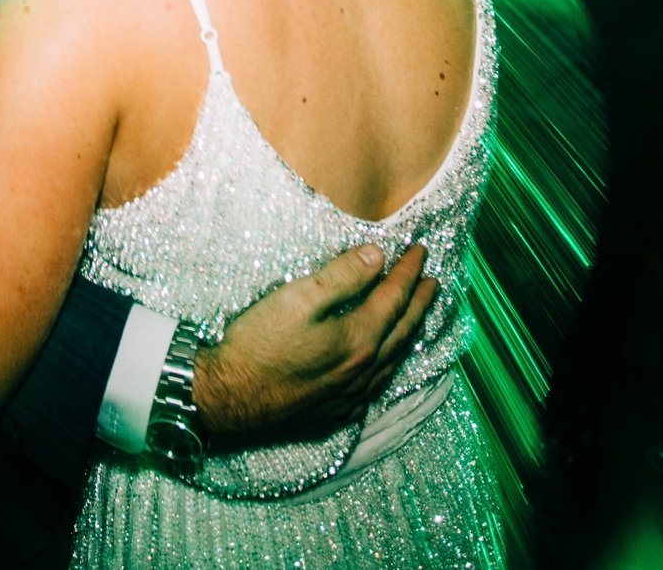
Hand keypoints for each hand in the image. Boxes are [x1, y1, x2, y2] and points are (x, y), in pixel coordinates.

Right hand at [194, 243, 437, 438]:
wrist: (228, 397)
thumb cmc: (258, 343)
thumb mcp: (297, 297)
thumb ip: (342, 276)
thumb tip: (378, 255)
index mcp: (358, 339)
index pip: (394, 298)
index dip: (408, 272)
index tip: (420, 251)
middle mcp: (364, 370)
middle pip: (403, 330)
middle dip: (420, 302)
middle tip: (434, 281)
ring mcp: (352, 395)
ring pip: (395, 361)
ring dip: (411, 333)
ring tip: (420, 317)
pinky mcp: (337, 412)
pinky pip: (378, 386)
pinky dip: (391, 366)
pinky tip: (387, 364)